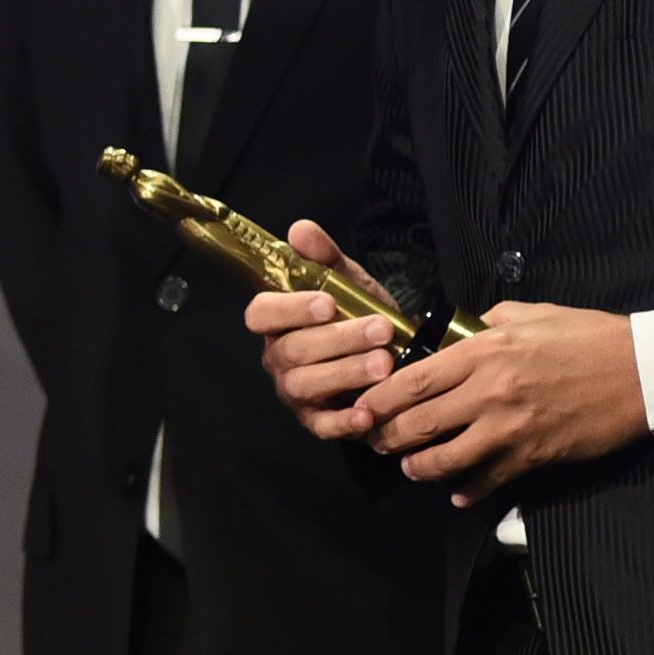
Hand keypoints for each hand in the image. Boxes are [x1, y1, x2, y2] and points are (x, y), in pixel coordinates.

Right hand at [247, 218, 403, 441]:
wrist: (392, 352)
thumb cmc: (359, 314)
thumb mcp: (349, 281)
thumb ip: (325, 257)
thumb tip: (300, 229)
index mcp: (277, 321)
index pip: (261, 313)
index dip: (290, 310)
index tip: (328, 302)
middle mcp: (277, 357)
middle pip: (294, 350)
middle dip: (339, 339)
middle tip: (381, 330)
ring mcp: (293, 391)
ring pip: (305, 384)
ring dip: (346, 373)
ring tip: (385, 364)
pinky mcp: (314, 420)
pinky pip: (320, 425)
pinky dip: (342, 422)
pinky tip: (367, 415)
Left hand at [350, 301, 646, 504]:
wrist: (644, 371)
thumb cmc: (589, 336)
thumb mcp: (532, 314)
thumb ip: (489, 322)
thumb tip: (461, 330)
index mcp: (484, 351)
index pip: (413, 379)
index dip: (379, 398)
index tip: (363, 406)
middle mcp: (489, 391)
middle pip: (420, 422)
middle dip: (389, 436)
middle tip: (375, 441)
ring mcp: (511, 427)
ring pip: (446, 457)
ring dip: (420, 467)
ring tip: (410, 467)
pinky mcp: (534, 455)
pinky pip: (490, 480)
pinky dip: (469, 490)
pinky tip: (457, 494)